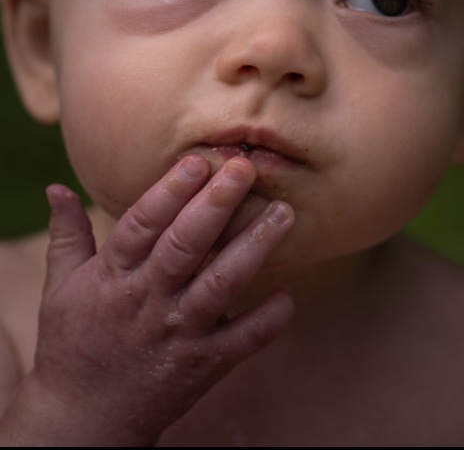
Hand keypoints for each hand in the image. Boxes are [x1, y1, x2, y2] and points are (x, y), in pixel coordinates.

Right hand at [21, 156, 294, 445]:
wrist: (84, 421)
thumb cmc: (74, 344)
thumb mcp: (60, 288)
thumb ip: (66, 235)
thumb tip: (57, 187)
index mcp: (114, 276)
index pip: (141, 225)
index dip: (169, 192)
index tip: (197, 161)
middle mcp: (148, 300)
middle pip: (185, 247)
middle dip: (217, 205)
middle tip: (245, 168)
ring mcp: (178, 333)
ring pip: (220, 286)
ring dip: (254, 248)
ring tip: (283, 213)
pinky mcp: (203, 364)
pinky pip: (242, 342)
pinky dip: (267, 321)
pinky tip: (288, 294)